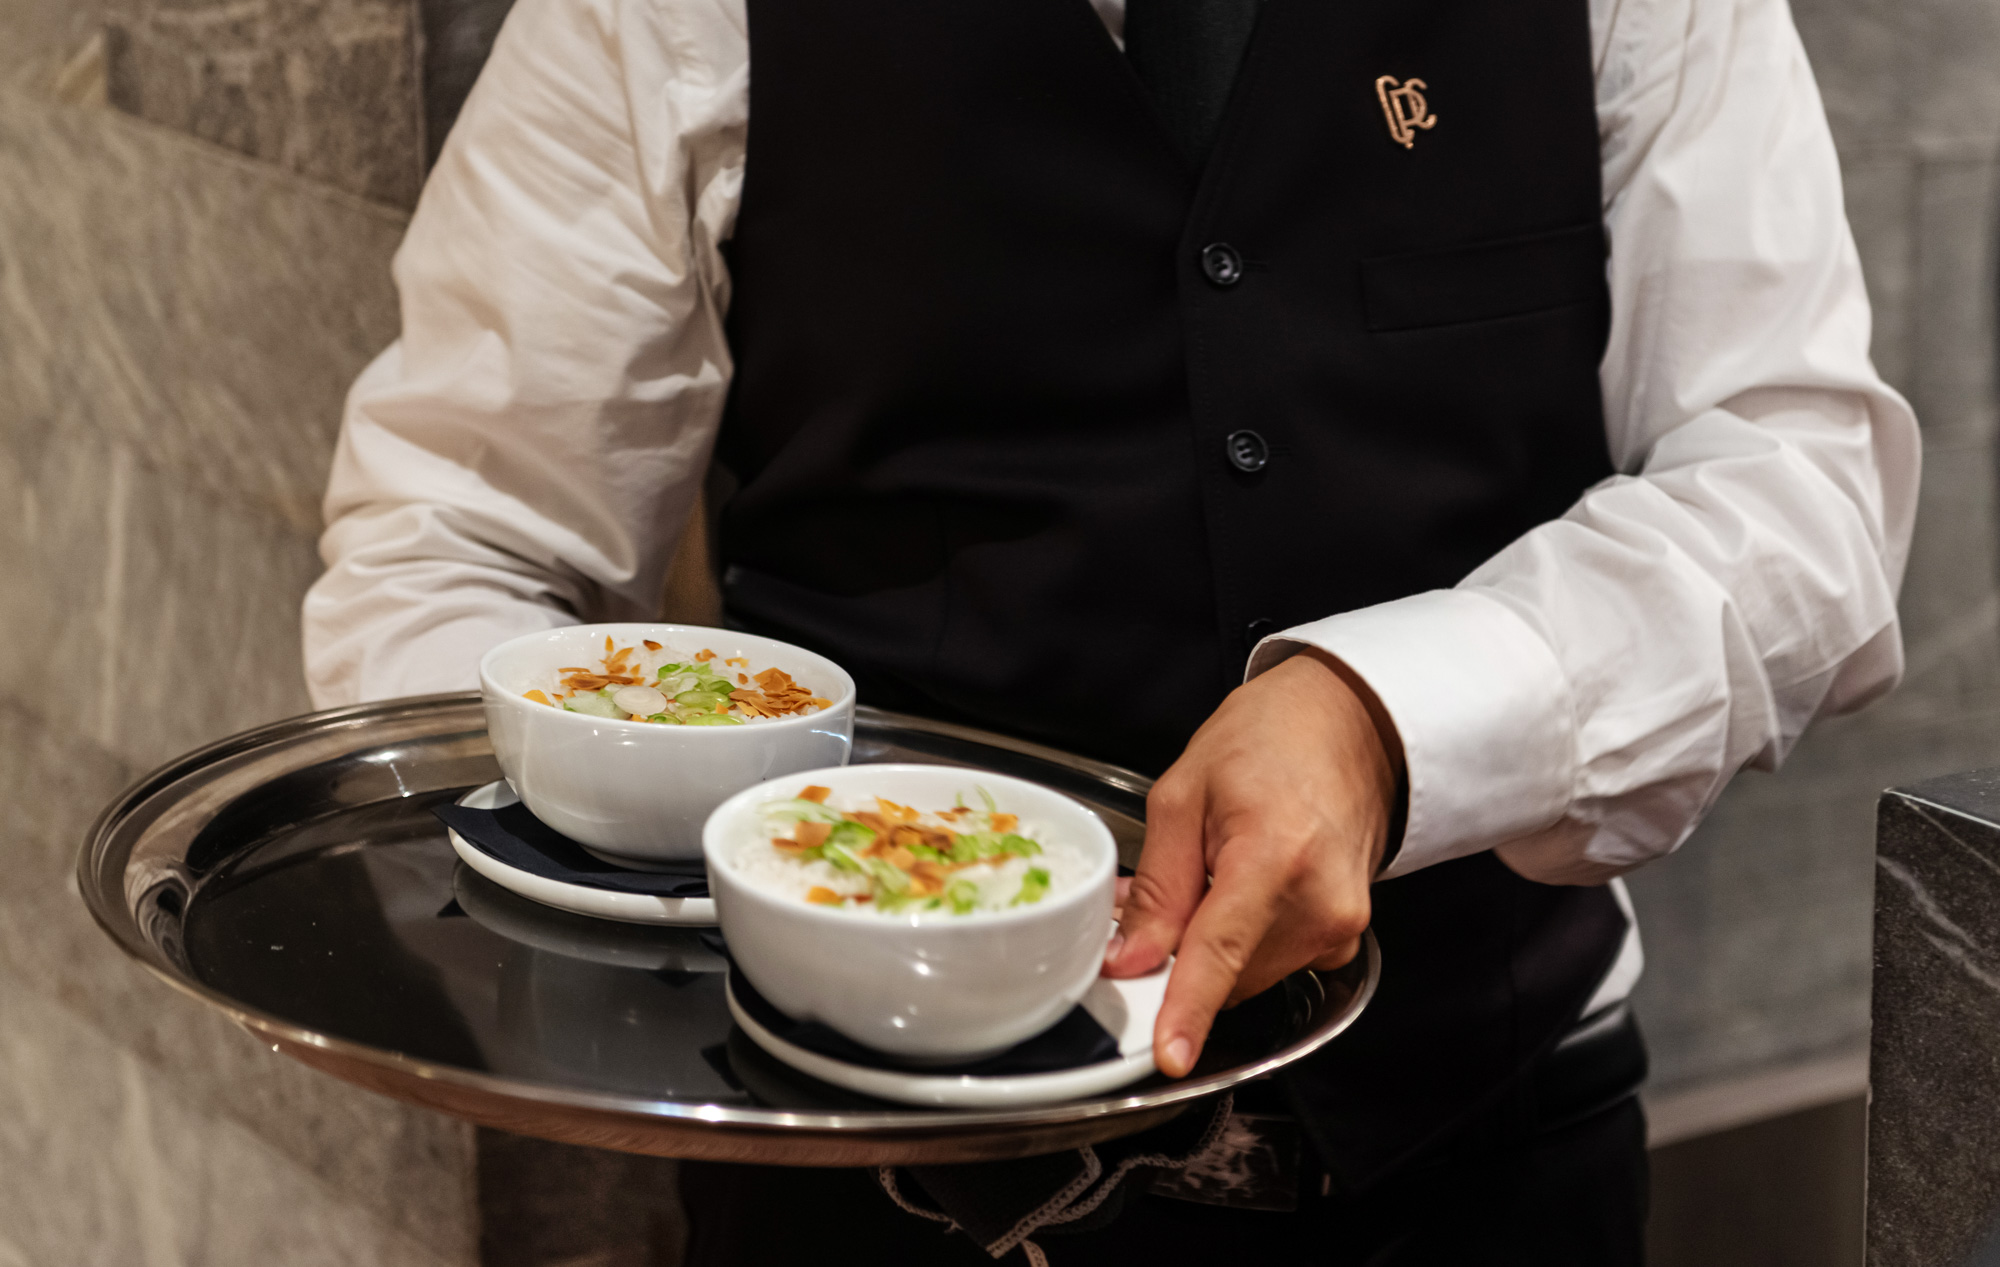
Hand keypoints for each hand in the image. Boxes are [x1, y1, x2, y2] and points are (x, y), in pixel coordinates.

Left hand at [1102, 649, 1401, 1077]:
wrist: (1350, 725)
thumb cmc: (1271, 741)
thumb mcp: (1184, 793)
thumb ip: (1159, 886)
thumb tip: (1132, 957)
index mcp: (1274, 856)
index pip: (1220, 952)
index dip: (1189, 1009)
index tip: (1171, 1055)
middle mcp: (1319, 901)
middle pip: (1226, 972)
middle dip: (1182, 951)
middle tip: (1171, 887)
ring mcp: (1340, 925)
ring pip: (1247, 976)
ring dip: (1214, 946)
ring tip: (1215, 872)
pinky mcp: (1344, 938)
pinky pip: (1273, 964)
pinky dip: (1246, 941)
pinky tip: (1244, 889)